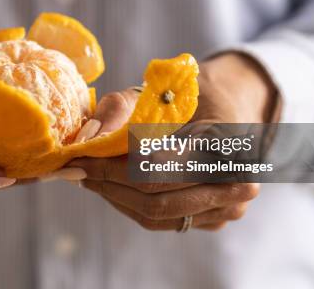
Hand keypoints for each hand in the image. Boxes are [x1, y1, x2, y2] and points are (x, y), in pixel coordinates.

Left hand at [68, 52, 276, 229]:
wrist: (229, 109)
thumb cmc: (191, 96)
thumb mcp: (156, 91)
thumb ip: (121, 109)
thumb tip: (87, 139)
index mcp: (228, 143)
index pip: (159, 167)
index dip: (113, 167)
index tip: (78, 159)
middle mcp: (236, 181)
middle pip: (156, 198)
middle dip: (109, 184)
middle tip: (76, 171)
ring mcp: (229, 206)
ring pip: (156, 215)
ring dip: (115, 197)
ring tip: (90, 178)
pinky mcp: (215, 220)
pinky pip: (163, 222)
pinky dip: (131, 205)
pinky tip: (112, 186)